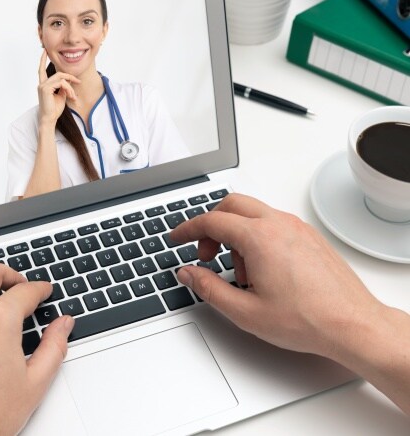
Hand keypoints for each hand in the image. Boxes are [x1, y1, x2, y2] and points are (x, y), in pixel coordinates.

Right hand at [37, 50, 79, 126]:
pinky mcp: (45, 89)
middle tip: (78, 83)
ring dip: (70, 87)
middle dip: (70, 77)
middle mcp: (42, 84)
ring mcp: (42, 86)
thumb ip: (63, 87)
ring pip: (61, 79)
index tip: (44, 51)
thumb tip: (68, 80)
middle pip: (58, 74)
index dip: (43, 60)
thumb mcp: (61, 96)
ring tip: (73, 96)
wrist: (50, 119)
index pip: (41, 69)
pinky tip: (70, 96)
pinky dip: (68, 89)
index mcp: (44, 85)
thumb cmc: (54, 109)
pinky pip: (61, 84)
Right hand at [171, 193, 382, 357]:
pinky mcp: (308, 235)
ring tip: (240, 272)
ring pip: (252, 213)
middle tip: (205, 253)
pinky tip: (261, 268)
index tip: (177, 238)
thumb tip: (188, 273)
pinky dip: (257, 235)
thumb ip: (208, 288)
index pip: (211, 221)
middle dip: (211, 225)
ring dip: (235, 233)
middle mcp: (278, 224)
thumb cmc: (307, 319)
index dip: (188, 229)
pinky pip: (272, 223)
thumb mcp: (245, 311)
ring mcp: (296, 227)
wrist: (352, 324)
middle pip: (231, 205)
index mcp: (259, 238)